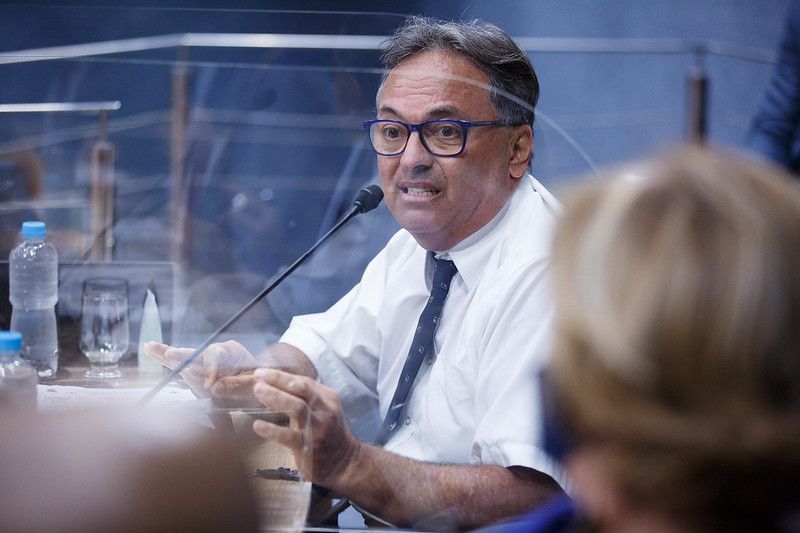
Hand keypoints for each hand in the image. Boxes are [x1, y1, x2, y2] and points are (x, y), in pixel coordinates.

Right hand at [145, 340, 262, 405]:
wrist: (256, 384)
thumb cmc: (258, 384)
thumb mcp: (253, 386)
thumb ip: (237, 386)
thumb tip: (215, 387)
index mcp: (231, 351)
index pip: (217, 356)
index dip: (211, 370)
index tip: (212, 386)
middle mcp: (216, 351)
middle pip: (197, 352)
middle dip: (184, 355)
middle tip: (171, 354)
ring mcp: (204, 359)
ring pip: (184, 356)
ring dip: (167, 354)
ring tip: (150, 347)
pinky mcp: (196, 368)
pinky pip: (179, 362)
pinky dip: (165, 358)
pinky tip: (150, 349)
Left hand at [251, 368, 359, 488]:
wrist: (344, 463)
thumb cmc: (328, 434)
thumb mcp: (322, 410)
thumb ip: (304, 399)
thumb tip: (274, 385)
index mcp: (328, 398)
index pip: (304, 381)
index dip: (281, 376)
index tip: (262, 372)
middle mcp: (325, 410)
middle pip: (302, 389)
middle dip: (278, 380)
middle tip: (258, 377)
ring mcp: (318, 428)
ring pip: (297, 407)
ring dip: (276, 397)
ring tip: (258, 390)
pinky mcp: (309, 447)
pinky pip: (288, 436)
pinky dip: (272, 429)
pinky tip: (258, 425)